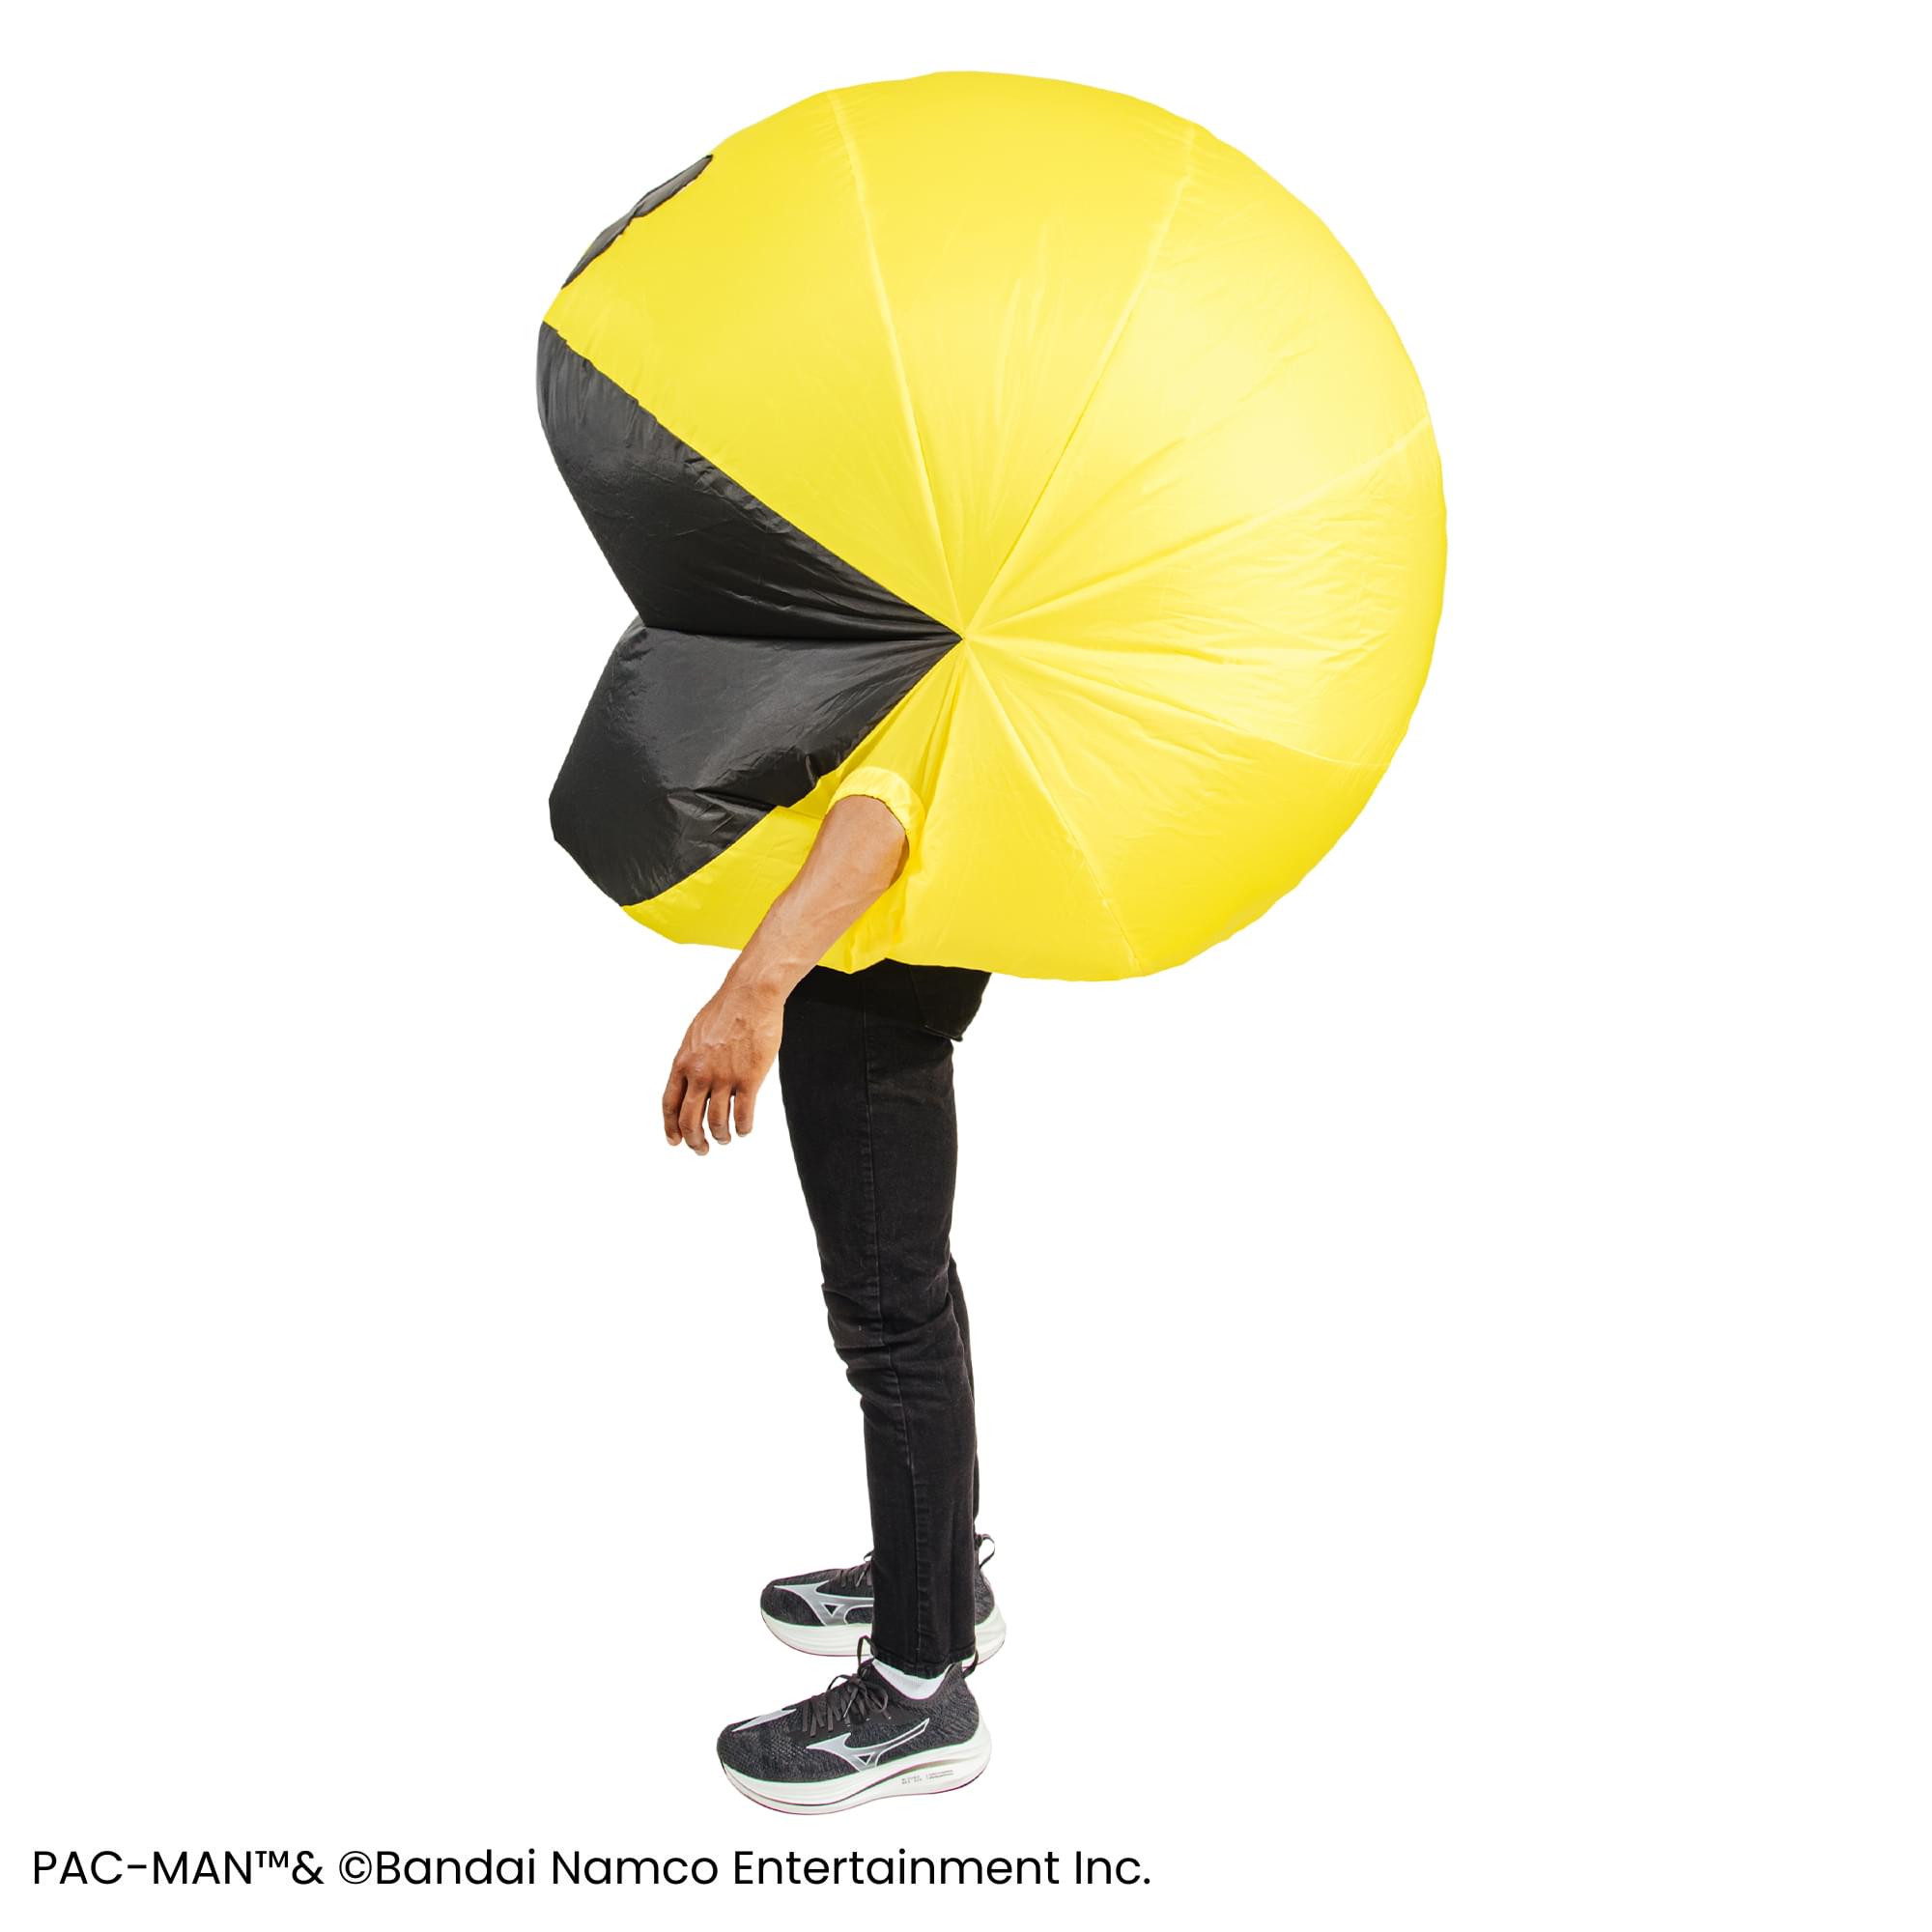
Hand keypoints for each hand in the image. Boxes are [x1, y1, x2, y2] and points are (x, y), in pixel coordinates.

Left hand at [661, 973, 783, 1153]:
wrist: (750, 996)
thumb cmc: (725, 1011)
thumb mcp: (695, 1036)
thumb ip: (690, 1061)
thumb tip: (690, 1082)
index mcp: (683, 1063)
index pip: (669, 1105)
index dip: (670, 1128)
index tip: (675, 1141)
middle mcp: (699, 1074)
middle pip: (689, 1120)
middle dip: (694, 1141)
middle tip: (701, 1150)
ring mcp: (724, 1077)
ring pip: (717, 1122)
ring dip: (721, 1137)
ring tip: (726, 1139)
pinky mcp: (749, 1078)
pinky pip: (743, 1114)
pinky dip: (743, 1128)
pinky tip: (745, 1129)